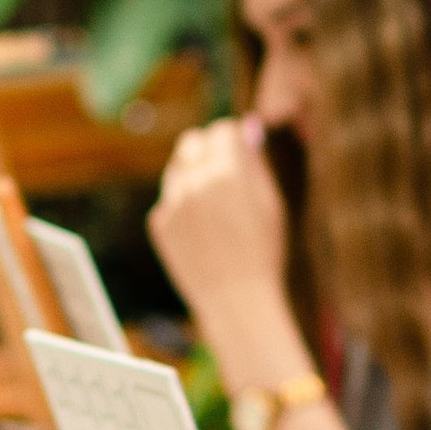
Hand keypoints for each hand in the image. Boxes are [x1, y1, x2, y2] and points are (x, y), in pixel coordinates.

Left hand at [148, 122, 300, 381]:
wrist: (237, 302)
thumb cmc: (263, 252)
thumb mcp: (271, 203)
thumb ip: (256, 163)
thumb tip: (248, 127)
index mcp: (230, 172)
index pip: (223, 130)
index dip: (233, 138)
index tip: (239, 148)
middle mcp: (196, 181)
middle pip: (193, 142)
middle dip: (207, 149)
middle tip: (222, 169)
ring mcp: (173, 202)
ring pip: (178, 169)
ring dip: (194, 177)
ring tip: (215, 209)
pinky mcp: (159, 223)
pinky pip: (170, 200)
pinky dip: (183, 208)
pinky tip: (202, 233)